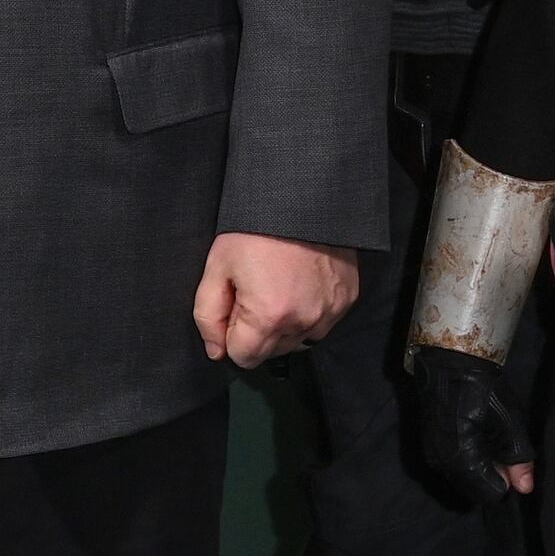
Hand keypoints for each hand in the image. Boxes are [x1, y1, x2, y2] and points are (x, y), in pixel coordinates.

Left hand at [193, 231, 359, 369]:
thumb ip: (208, 316)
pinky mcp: (346, 299)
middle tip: (254, 292)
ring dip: (284, 326)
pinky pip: (321, 324)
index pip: (244, 357)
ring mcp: (330, 311)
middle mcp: (304, 320)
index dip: (232, 335)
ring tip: (277, 288)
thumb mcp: (216, 268)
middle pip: (271, 352)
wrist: (301, 198)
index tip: (234, 308)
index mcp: (269, 315)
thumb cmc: (255, 230)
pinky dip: (307, 313)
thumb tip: (216, 350)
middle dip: (257, 332)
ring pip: (298, 341)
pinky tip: (298, 285)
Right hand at [401, 344, 538, 509]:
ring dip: (478, 468)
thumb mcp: (511, 425)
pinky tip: (471, 434)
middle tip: (500, 447)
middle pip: (473, 490)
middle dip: (491, 476)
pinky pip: (450, 465)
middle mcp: (441, 464)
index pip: (490, 494)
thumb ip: (518, 460)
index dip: (506, 480)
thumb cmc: (485, 392)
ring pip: (462, 478)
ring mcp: (431, 454)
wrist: (450, 364)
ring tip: (486, 439)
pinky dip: (465, 459)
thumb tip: (525, 488)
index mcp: (462, 462)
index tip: (511, 459)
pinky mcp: (427, 444)